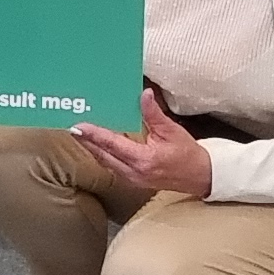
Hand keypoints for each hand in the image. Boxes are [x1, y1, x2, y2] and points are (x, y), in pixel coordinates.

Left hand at [73, 90, 216, 198]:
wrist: (200, 177)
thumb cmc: (187, 154)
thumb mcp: (172, 131)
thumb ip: (154, 113)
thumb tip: (144, 94)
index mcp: (144, 160)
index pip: (112, 145)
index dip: (94, 135)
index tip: (78, 127)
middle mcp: (134, 172)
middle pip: (103, 156)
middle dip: (87, 142)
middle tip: (73, 128)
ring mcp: (132, 179)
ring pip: (105, 163)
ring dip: (93, 149)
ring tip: (81, 134)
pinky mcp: (133, 180)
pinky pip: (112, 166)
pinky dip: (102, 155)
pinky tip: (97, 145)